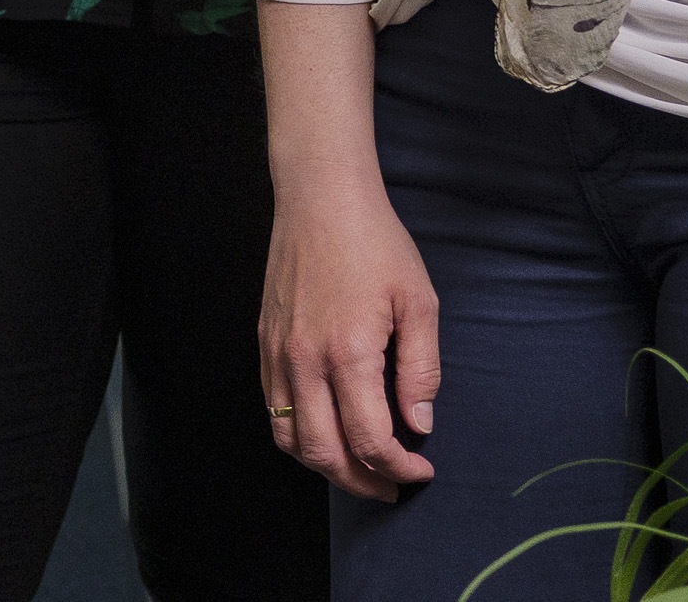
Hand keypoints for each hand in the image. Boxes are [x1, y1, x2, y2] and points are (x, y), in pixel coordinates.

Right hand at [259, 175, 442, 500]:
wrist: (319, 199)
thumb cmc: (376, 245)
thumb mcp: (419, 303)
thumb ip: (420, 369)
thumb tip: (419, 423)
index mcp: (348, 353)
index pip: (369, 438)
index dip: (398, 467)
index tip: (421, 470)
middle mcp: (304, 361)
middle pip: (324, 451)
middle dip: (361, 481)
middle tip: (391, 487)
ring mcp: (278, 353)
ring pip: (288, 437)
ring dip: (324, 465)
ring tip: (357, 469)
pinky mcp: (265, 343)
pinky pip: (272, 408)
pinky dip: (296, 435)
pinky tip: (325, 432)